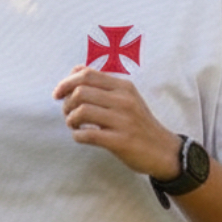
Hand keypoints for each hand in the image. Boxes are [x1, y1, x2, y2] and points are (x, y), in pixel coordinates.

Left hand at [53, 65, 181, 177]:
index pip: (86, 74)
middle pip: (80, 92)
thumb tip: (74, 71)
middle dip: (66, 104)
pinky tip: (81, 137)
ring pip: (82, 111)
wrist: (163, 151)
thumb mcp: (127, 98)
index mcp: (124, 87)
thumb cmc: (139, 124)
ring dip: (71, 120)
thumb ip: (103, 85)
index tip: (58, 94)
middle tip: (68, 114)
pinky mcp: (120, 141)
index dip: (66, 83)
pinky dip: (78, 136)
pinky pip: (88, 134)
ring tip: (74, 126)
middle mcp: (124, 100)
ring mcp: (123, 121)